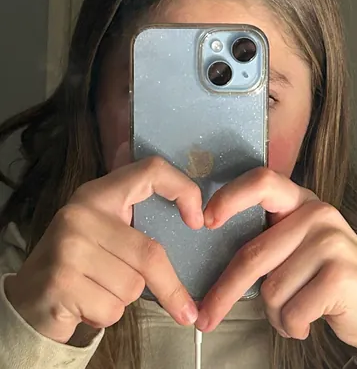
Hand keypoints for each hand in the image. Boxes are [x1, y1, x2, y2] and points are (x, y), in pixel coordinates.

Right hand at [4, 156, 203, 343]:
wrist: (29, 298)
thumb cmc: (80, 261)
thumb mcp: (104, 229)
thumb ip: (137, 220)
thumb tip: (196, 217)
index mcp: (99, 193)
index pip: (152, 170)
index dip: (183, 190)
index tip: (198, 221)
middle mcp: (82, 213)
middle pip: (149, 252)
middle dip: (168, 286)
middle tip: (186, 309)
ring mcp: (68, 247)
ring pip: (132, 285)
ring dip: (125, 298)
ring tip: (100, 289)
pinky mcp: (60, 282)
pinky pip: (112, 309)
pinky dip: (107, 315)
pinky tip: (85, 304)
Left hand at [196, 168, 356, 354]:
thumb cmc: (331, 280)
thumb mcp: (301, 249)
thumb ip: (270, 243)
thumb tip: (216, 259)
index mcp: (302, 201)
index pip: (262, 181)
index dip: (229, 197)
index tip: (206, 221)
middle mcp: (318, 213)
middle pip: (254, 253)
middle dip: (225, 291)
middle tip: (206, 316)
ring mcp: (331, 241)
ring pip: (271, 289)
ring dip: (275, 314)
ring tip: (295, 314)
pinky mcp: (340, 274)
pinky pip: (291, 311)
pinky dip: (291, 327)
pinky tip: (308, 323)